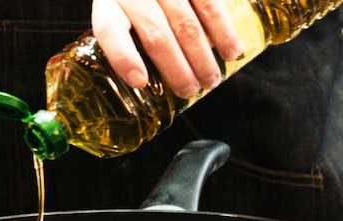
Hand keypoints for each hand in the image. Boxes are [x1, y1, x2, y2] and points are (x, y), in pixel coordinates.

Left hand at [91, 0, 243, 98]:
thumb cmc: (140, 1)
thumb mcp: (122, 11)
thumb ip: (130, 36)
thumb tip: (147, 83)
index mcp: (110, 1)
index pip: (111, 28)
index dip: (125, 57)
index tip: (140, 82)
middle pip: (156, 34)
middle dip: (176, 70)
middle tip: (189, 90)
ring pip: (185, 24)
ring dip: (202, 58)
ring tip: (211, 80)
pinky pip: (210, 4)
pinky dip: (224, 32)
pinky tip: (232, 52)